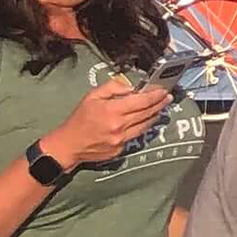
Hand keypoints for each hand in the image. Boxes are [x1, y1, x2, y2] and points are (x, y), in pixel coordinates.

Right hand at [42, 79, 171, 171]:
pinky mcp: (120, 150)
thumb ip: (113, 87)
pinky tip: (145, 121)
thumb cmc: (79, 118)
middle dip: (159, 104)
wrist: (69, 145)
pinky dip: (141, 127)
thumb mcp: (92, 96)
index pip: (141, 101)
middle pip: (147, 113)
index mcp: (112, 111)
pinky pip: (135, 136)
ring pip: (145, 126)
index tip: (163, 90)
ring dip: (154, 116)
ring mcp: (121, 140)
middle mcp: (119, 126)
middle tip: (167, 97)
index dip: (155, 95)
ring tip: (160, 108)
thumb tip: (131, 87)